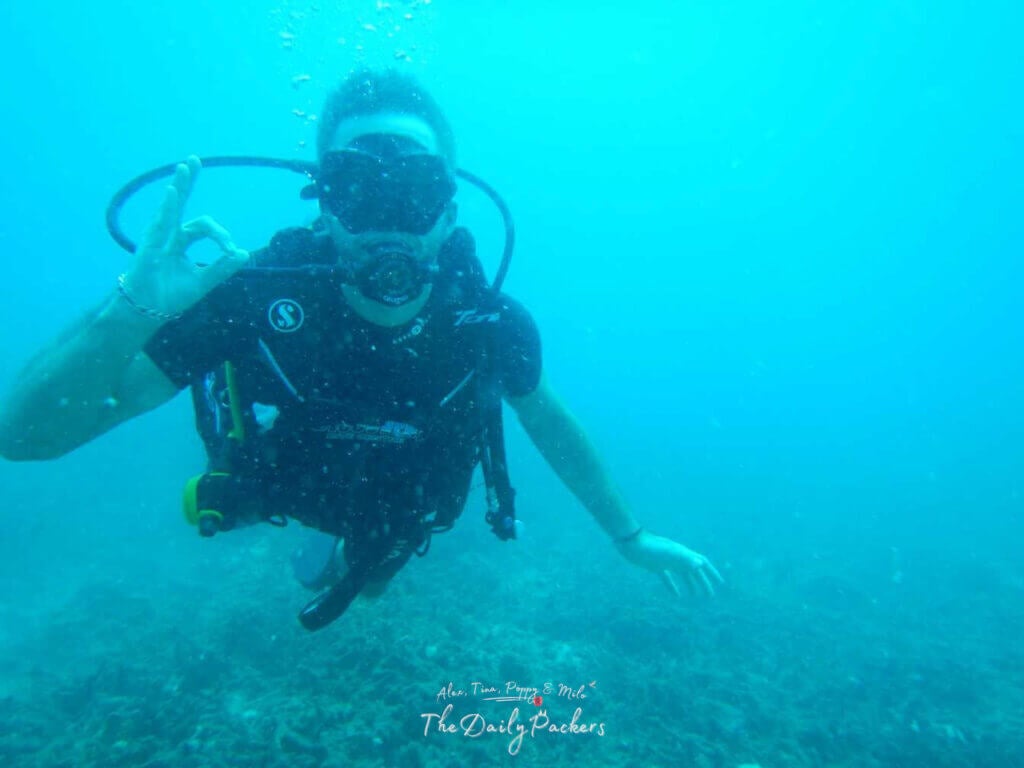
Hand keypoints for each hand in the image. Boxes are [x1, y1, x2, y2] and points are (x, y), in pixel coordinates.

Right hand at [121, 156, 248, 317]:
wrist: (149, 310)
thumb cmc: (171, 295)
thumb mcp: (204, 281)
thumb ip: (222, 267)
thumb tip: (243, 253)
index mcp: (181, 241)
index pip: (204, 227)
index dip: (221, 236)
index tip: (231, 250)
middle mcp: (169, 234)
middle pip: (180, 203)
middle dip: (187, 182)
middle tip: (194, 160)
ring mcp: (157, 237)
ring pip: (170, 208)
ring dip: (179, 187)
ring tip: (186, 167)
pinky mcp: (149, 245)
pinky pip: (160, 223)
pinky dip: (167, 207)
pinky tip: (173, 192)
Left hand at [616, 529, 723, 596]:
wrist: (631, 543)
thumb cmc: (651, 547)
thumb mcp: (669, 553)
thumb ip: (684, 558)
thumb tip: (700, 564)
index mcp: (683, 554)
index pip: (702, 563)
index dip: (712, 573)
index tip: (720, 583)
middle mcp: (677, 558)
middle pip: (694, 571)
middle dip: (704, 582)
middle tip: (710, 596)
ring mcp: (667, 562)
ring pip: (683, 575)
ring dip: (691, 584)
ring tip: (696, 596)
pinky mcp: (656, 567)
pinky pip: (668, 578)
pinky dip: (673, 586)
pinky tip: (676, 595)